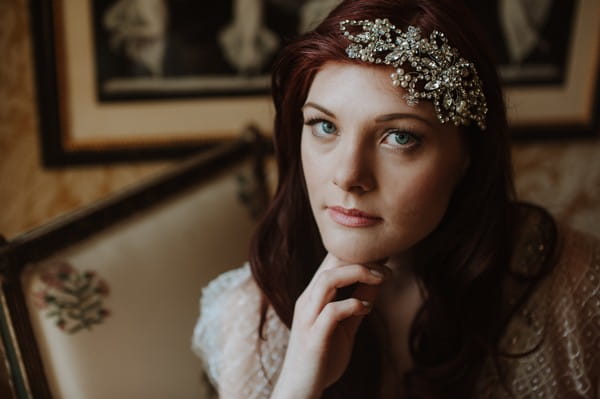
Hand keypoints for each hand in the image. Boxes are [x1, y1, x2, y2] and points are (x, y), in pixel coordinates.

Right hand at [271, 253, 389, 398]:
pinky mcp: (314, 337)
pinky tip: (366, 308)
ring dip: (357, 274)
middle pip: (330, 264)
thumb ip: (357, 304)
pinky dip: (351, 304)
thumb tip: (377, 283)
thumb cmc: (323, 356)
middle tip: (387, 266)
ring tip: (381, 279)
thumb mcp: (346, 326)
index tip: (383, 256)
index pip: (331, 262)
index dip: (357, 254)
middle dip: (360, 259)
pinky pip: (331, 312)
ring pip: (327, 281)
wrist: (300, 389)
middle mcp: (308, 301)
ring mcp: (308, 318)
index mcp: (313, 296)